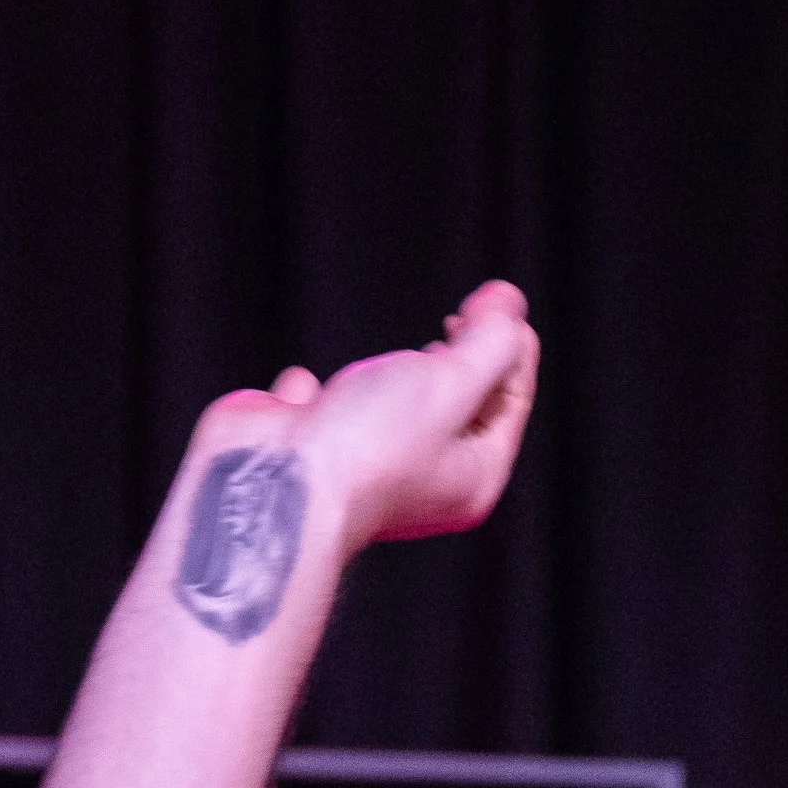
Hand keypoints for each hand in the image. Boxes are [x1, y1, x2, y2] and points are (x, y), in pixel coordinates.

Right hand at [197, 281, 537, 565]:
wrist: (276, 487)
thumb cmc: (367, 450)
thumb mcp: (452, 383)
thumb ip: (489, 341)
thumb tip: (509, 307)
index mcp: (473, 477)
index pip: (511, 401)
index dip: (510, 342)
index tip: (493, 300)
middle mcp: (426, 479)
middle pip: (461, 402)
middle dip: (463, 354)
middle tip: (457, 319)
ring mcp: (368, 466)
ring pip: (396, 404)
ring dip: (395, 371)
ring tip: (391, 362)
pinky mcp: (314, 451)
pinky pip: (326, 410)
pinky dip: (319, 392)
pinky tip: (308, 391)